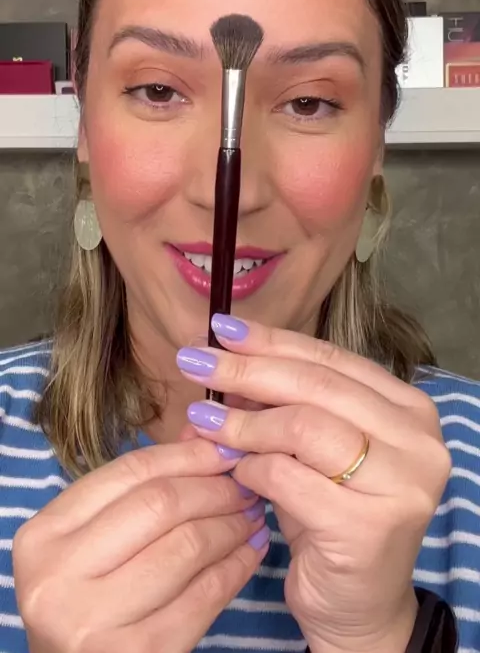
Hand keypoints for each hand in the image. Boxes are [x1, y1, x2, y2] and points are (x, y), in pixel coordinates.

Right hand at [13, 438, 267, 652]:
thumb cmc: (88, 596)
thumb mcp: (94, 540)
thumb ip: (141, 487)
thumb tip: (204, 436)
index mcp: (45, 533)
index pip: (129, 472)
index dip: (186, 455)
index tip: (225, 448)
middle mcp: (58, 575)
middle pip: (160, 504)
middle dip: (214, 488)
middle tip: (247, 482)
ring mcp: (93, 619)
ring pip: (186, 547)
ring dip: (231, 525)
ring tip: (253, 514)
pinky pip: (204, 597)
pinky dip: (236, 567)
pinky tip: (252, 552)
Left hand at [177, 315, 450, 652]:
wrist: (357, 606)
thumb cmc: (330, 517)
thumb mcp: (310, 450)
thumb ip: (282, 404)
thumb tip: (224, 359)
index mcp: (408, 409)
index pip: (331, 359)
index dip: (272, 340)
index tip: (222, 328)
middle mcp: (418, 440)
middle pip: (317, 385)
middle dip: (247, 369)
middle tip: (194, 361)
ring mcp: (401, 482)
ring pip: (304, 425)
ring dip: (243, 421)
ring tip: (203, 420)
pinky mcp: (371, 525)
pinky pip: (289, 477)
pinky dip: (251, 468)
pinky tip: (230, 469)